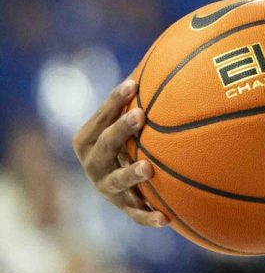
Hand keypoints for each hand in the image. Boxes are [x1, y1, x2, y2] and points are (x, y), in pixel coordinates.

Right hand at [71, 79, 167, 227]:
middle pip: (105, 145)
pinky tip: (165, 218)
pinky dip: (148, 217)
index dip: (113, 101)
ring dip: (131, 174)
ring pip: (116, 182)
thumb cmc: (127, 140)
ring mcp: (106, 187)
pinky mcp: (124, 207)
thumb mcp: (126, 120)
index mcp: (89, 140)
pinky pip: (135, 214)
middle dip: (121, 129)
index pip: (100, 117)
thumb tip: (167, 54)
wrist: (120, 183)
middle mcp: (93, 164)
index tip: (133, 83)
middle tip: (140, 115)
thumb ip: (137, 97)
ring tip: (148, 168)